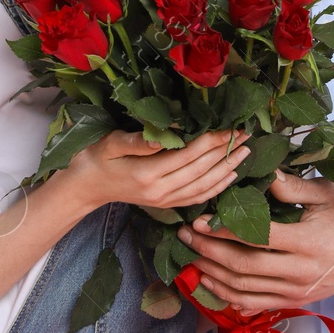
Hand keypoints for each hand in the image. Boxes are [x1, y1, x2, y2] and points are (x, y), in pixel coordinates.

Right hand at [59, 129, 251, 212]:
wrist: (86, 187)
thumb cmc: (97, 158)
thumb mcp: (111, 143)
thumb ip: (137, 140)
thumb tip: (164, 135)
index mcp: (147, 173)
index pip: (189, 155)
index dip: (213, 141)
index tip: (232, 127)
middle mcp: (160, 191)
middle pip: (202, 171)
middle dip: (226, 152)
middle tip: (247, 134)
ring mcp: (165, 201)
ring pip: (204, 187)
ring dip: (228, 170)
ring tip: (245, 152)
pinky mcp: (167, 205)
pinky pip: (198, 198)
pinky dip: (217, 187)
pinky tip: (230, 175)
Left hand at [177, 171, 333, 313]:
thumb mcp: (326, 194)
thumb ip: (293, 186)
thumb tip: (263, 175)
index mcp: (310, 241)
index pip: (259, 238)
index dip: (226, 230)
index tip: (200, 220)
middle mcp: (302, 271)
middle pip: (245, 267)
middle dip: (209, 252)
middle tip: (185, 238)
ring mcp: (297, 291)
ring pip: (245, 289)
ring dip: (212, 275)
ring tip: (190, 258)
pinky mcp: (294, 302)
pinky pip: (254, 305)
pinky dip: (228, 296)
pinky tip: (209, 283)